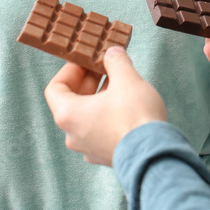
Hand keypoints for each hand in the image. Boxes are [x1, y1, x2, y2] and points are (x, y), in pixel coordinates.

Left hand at [45, 47, 166, 165]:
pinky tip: (126, 105)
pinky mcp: (105, 155)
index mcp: (68, 115)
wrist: (155, 155)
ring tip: (120, 83)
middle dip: (89, 81)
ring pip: (88, 117)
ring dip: (100, 98)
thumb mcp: (127, 79)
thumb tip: (112, 54)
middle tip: (105, 67)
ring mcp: (88, 148)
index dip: (69, 70)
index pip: (55, 88)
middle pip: (72, 101)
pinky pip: (100, 131)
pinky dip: (108, 115)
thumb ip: (116, 62)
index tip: (85, 61)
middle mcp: (73, 135)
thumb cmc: (135, 118)